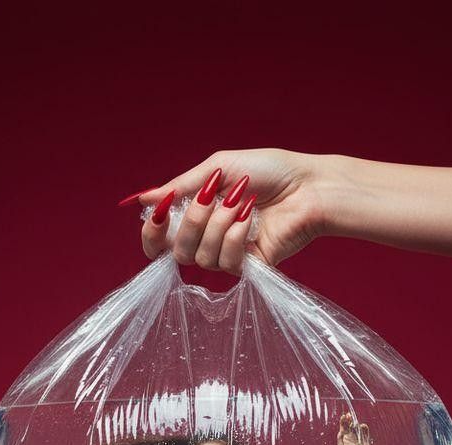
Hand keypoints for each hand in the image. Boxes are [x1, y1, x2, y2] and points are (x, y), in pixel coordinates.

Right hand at [131, 148, 331, 274]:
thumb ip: (181, 187)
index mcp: (197, 216)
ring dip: (219, 226)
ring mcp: (229, 256)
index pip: (160, 242)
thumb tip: (145, 198)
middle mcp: (209, 240)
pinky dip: (236, 237)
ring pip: (202, 258)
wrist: (306, 186)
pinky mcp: (249, 268)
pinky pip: (226, 263)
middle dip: (191, 222)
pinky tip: (251, 220)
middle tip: (211, 198)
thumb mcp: (217, 170)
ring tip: (242, 204)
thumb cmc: (268, 172)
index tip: (158, 215)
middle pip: (177, 252)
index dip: (152, 235)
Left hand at [337, 413, 370, 444]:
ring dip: (356, 422)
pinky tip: (361, 426)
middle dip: (349, 419)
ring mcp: (358, 436)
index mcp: (345, 437)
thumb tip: (340, 431)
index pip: (344, 427)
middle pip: (350, 424)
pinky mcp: (365, 439)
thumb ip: (340, 439)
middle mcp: (351, 435)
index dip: (343, 421)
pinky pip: (365, 431)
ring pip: (357, 426)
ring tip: (354, 421)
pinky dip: (364, 427)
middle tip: (349, 415)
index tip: (343, 416)